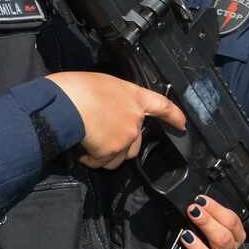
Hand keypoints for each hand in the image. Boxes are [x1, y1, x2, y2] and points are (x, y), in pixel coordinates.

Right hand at [45, 72, 185, 169]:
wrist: (66, 103)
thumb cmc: (78, 88)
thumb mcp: (103, 85)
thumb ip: (114, 101)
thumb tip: (107, 113)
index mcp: (135, 97)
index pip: (162, 106)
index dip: (173, 116)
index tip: (182, 124)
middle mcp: (135, 118)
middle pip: (136, 142)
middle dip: (120, 144)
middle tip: (99, 136)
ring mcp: (126, 137)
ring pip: (119, 157)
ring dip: (105, 154)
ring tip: (87, 141)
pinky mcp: (112, 151)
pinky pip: (101, 162)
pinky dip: (91, 159)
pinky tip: (81, 147)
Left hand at [181, 196, 246, 248]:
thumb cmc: (208, 241)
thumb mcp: (213, 224)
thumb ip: (209, 215)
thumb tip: (196, 202)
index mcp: (235, 237)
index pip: (232, 221)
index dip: (216, 209)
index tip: (200, 200)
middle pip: (224, 239)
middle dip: (207, 222)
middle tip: (193, 212)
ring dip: (200, 247)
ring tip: (187, 236)